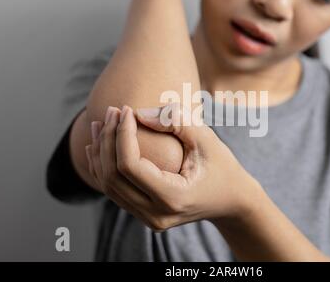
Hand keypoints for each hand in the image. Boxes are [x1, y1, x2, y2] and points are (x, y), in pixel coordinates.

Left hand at [86, 104, 261, 231]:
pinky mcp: (144, 214)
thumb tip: (138, 114)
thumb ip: (176, 121)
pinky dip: (104, 166)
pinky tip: (99, 145)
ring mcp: (149, 219)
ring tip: (100, 123)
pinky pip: (114, 191)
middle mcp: (157, 214)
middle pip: (114, 176)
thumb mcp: (206, 139)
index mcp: (173, 198)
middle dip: (107, 139)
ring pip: (109, 186)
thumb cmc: (222, 165)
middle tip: (111, 111)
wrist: (230, 200)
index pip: (131, 166)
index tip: (126, 110)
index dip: (122, 135)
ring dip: (100, 152)